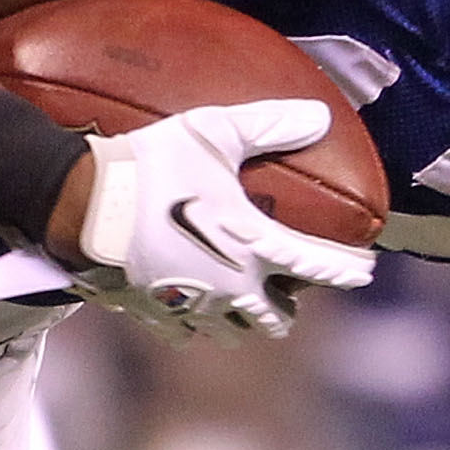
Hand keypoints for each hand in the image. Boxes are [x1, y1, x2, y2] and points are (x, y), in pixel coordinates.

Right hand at [64, 99, 374, 339]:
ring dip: (247, 320)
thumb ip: (270, 124)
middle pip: (278, 317)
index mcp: (254, 247)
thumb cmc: (152, 165)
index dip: (348, 269)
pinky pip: (186, 333)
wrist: (82, 204)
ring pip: (235, 332)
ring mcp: (192, 306)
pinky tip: (195, 309)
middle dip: (291, 306)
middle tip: (294, 290)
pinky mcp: (155, 314)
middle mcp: (231, 287)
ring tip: (247, 303)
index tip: (366, 269)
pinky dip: (197, 323)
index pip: (319, 267)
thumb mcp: (214, 132)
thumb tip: (321, 116)